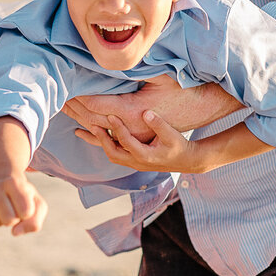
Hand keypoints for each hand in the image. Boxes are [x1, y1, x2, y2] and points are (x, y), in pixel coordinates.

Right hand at [0, 174, 47, 235]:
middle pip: (8, 220)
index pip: (25, 212)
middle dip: (13, 220)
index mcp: (13, 183)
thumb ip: (34, 222)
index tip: (25, 205)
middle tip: (12, 209)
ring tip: (2, 210)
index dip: (27, 214)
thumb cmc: (24, 197)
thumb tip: (15, 233)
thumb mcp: (37, 206)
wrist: (3, 182)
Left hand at [64, 76, 241, 142]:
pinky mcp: (135, 141)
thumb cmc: (182, 91)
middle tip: (58, 92)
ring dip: (79, 118)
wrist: (200, 115)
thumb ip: (138, 69)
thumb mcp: (160, 75)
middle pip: (92, 119)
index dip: (80, 95)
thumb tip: (118, 56)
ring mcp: (132, 137)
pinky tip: (79, 131)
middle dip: (74, 106)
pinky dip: (92, 135)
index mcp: (132, 111)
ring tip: (64, 106)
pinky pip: (109, 140)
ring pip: (97, 130)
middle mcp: (129, 128)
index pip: (97, 105)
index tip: (68, 83)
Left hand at [77, 111, 207, 174]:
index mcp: (147, 156)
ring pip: (112, 155)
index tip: (110, 115)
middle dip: (101, 139)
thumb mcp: (172, 135)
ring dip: (101, 142)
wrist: (187, 160)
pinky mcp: (134, 160)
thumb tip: (145, 113)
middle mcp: (138, 162)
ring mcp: (135, 163)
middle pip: (113, 153)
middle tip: (91, 124)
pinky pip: (116, 153)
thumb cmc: (180, 146)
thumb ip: (159, 124)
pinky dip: (106, 144)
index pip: (127, 143)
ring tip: (88, 129)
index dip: (118, 129)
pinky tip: (99, 133)